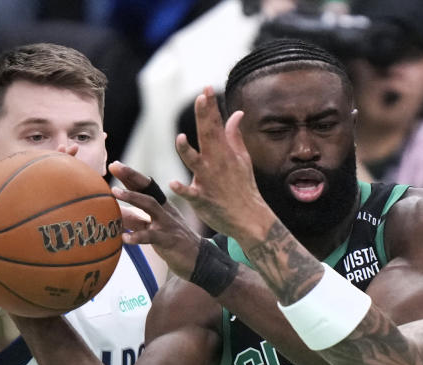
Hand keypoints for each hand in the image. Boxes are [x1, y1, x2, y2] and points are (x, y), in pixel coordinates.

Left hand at [109, 161, 204, 279]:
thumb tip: (114, 212)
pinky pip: (152, 237)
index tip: (114, 165)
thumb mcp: (152, 228)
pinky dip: (137, 237)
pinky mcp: (170, 240)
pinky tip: (124, 238)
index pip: (145, 187)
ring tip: (115, 193)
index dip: (130, 175)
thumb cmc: (172, 241)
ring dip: (133, 197)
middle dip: (132, 176)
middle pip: (148, 190)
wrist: (199, 260)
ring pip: (151, 206)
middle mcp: (165, 211)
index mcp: (161, 206)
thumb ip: (134, 219)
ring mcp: (168, 224)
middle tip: (115, 167)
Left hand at [170, 87, 274, 242]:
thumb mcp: (243, 159)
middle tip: (201, 99)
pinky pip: (190, 193)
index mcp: (223, 152)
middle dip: (204, 116)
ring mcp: (208, 180)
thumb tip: (236, 113)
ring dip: (187, 151)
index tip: (206, 88)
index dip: (211, 106)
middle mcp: (215, 163)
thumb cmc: (243, 188)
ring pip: (195, 163)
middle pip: (207, 135)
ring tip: (180, 139)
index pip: (216, 124)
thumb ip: (234, 135)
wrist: (249, 218)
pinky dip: (182, 189)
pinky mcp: (202, 199)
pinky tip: (173, 183)